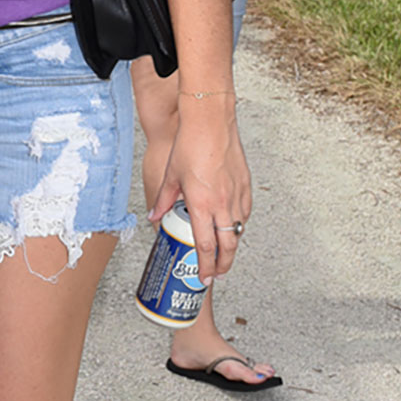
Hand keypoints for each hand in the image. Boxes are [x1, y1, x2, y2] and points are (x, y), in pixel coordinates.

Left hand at [151, 113, 251, 281]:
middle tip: (217, 274)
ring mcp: (237, 194)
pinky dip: (238, 223)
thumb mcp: (170, 176)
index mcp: (202, 204)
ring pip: (238, 229)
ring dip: (232, 245)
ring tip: (223, 253)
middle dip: (224, 264)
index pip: (207, 246)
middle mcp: (223, 203)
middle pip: (228, 245)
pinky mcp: (245, 184)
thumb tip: (154, 216)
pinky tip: (231, 224)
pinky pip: (244, 212)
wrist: (210, 122)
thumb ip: (163, 200)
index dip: (206, 266)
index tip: (204, 278)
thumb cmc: (189, 145)